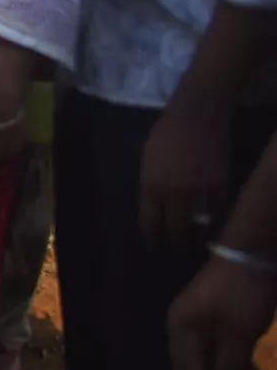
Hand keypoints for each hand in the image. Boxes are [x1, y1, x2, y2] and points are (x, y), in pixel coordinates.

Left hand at [140, 102, 233, 251]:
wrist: (197, 115)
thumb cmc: (166, 133)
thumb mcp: (147, 159)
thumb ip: (150, 184)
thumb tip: (152, 207)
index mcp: (151, 184)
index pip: (150, 221)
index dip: (152, 238)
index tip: (153, 247)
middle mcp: (174, 192)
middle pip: (175, 230)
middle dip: (175, 245)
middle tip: (176, 253)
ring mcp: (200, 191)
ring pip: (200, 226)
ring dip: (198, 240)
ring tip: (196, 249)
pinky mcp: (222, 186)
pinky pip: (220, 213)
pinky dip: (218, 224)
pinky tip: (216, 232)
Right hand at [169, 255, 276, 369]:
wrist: (255, 253)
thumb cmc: (242, 294)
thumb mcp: (239, 333)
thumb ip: (230, 367)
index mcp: (182, 330)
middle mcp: (185, 327)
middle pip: (194, 369)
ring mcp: (201, 320)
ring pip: (210, 360)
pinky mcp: (218, 316)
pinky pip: (221, 349)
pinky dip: (234, 366)